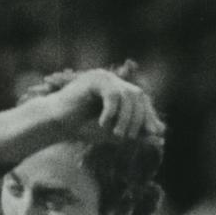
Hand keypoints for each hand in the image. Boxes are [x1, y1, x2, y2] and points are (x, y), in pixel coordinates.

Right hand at [45, 67, 164, 141]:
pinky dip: (111, 112)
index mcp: (119, 90)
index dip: (149, 115)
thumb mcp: (113, 133)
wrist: (56, 123)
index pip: (142, 100)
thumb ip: (135, 133)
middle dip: (139, 118)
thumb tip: (159, 136)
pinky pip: (113, 95)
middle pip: (138, 96)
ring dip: (126, 118)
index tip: (155, 132)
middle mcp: (114, 80)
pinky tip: (103, 124)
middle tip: (129, 137)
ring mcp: (104, 77)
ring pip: (127, 95)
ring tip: (118, 134)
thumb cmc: (81, 128)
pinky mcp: (94, 79)